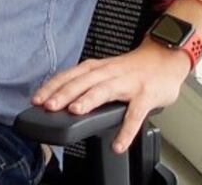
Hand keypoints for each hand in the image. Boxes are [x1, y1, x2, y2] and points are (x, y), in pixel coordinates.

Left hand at [31, 39, 191, 153]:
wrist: (165, 58)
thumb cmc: (132, 68)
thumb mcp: (105, 70)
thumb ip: (86, 83)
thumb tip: (60, 99)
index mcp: (96, 68)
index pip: (68, 76)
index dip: (51, 87)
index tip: (36, 99)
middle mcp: (109, 73)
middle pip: (82, 81)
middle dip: (63, 93)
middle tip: (47, 105)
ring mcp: (128, 83)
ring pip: (104, 90)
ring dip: (88, 100)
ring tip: (74, 112)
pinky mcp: (146, 96)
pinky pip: (135, 114)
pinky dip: (126, 130)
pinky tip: (118, 144)